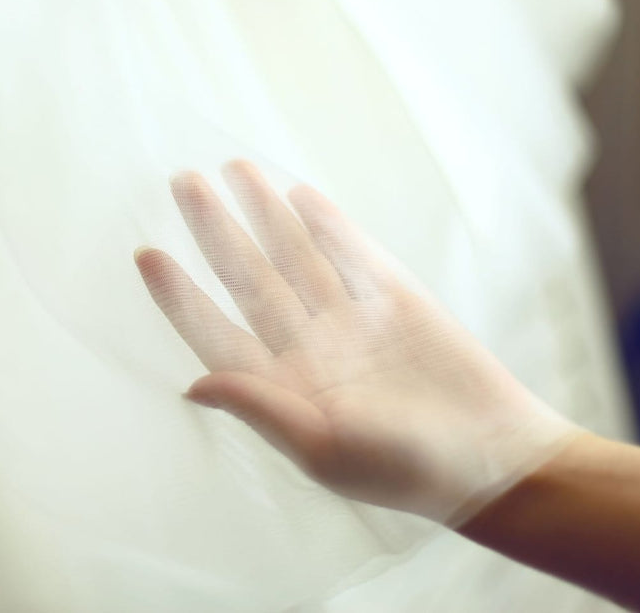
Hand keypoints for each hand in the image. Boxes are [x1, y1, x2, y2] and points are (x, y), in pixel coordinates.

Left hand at [135, 161, 576, 523]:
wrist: (493, 458)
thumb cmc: (403, 469)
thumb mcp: (322, 449)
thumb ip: (258, 407)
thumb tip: (190, 386)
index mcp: (280, 386)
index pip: (215, 331)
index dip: (180, 294)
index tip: (146, 253)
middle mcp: (307, 346)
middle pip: (248, 277)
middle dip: (215, 230)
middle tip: (183, 182)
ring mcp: (349, 318)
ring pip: (294, 254)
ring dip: (264, 212)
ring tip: (234, 169)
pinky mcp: (394, 298)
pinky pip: (350, 252)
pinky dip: (326, 223)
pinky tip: (297, 194)